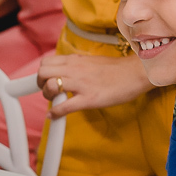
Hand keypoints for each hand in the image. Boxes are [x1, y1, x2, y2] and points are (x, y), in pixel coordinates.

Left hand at [37, 53, 151, 117]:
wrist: (135, 73)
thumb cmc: (116, 70)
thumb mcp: (91, 61)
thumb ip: (76, 66)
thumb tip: (65, 72)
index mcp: (75, 60)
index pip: (46, 62)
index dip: (42, 73)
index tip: (45, 81)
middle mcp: (75, 69)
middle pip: (42, 72)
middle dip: (40, 84)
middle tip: (48, 91)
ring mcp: (81, 84)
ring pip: (50, 86)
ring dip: (47, 96)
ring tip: (54, 101)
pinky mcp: (89, 99)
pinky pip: (64, 106)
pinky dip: (56, 113)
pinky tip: (55, 115)